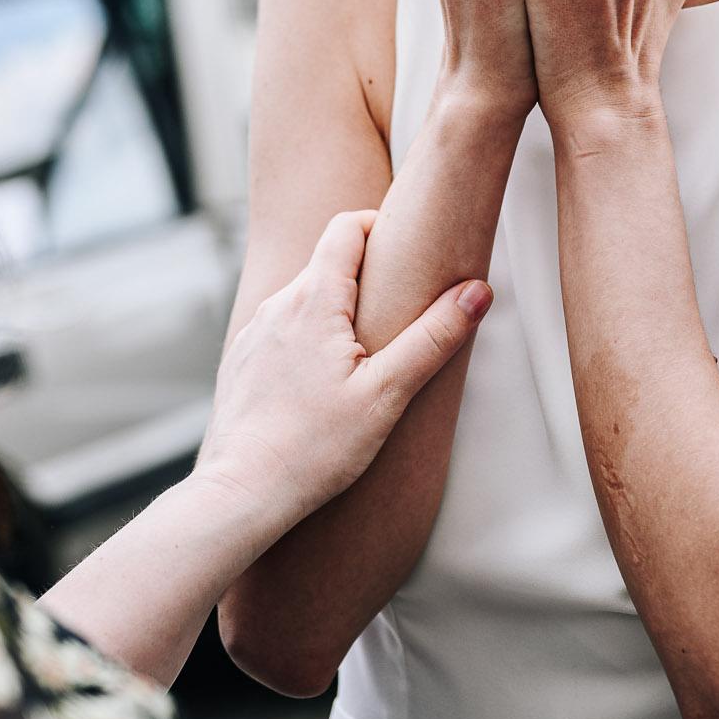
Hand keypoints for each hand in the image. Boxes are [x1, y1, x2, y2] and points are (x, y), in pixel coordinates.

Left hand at [198, 210, 491, 533]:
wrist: (240, 494)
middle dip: (366, 274)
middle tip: (403, 309)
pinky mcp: (241, 364)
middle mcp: (276, 306)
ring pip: (302, 300)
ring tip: (366, 355)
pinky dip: (308, 340)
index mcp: (313, 300)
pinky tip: (324, 385)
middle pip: (326, 263)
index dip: (379, 224)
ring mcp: (253, 335)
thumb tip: (479, 290)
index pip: (345, 227)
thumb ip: (434, 338)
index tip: (409, 247)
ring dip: (336, 311)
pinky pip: (281, 332)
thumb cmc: (315, 449)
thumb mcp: (387, 394)